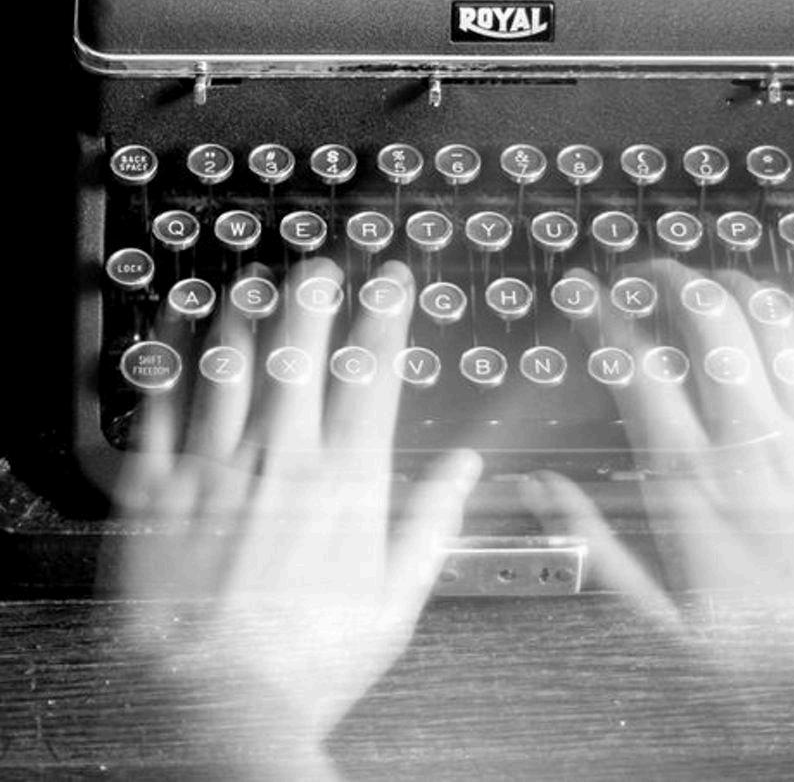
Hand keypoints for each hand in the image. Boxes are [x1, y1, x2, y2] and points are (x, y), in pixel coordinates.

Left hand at [104, 259, 480, 776]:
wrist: (213, 703)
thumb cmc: (307, 662)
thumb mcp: (396, 602)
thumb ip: (431, 523)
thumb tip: (464, 469)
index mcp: (345, 479)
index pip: (371, 371)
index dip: (385, 314)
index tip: (393, 278)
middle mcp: (282, 456)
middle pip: (299, 349)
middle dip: (314, 293)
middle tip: (321, 261)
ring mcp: (216, 466)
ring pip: (231, 362)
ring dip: (247, 311)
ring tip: (255, 279)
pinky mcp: (159, 488)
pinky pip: (163, 403)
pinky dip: (172, 355)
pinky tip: (178, 324)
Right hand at [523, 259, 793, 641]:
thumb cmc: (778, 661)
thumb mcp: (665, 625)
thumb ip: (598, 549)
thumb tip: (540, 493)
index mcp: (691, 483)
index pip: (636, 370)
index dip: (604, 317)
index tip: (587, 295)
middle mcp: (752, 444)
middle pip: (707, 322)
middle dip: (670, 278)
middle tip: (650, 270)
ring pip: (772, 323)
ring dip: (735, 285)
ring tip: (712, 279)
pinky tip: (792, 306)